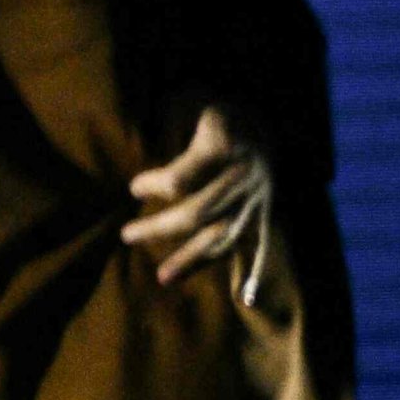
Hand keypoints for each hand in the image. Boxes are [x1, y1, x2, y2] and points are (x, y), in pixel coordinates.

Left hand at [125, 103, 271, 289]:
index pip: (182, 179)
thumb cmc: (223, 109)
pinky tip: (243, 298)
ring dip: (191, 259)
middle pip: (198, 214)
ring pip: (223, 237)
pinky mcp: (266, 214)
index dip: (155, 186)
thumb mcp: (198, 101)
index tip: (133, 188)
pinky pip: (259, 245)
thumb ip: (174, 112)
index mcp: (222, 150)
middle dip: (160, 228)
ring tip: (161, 278)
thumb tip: (144, 115)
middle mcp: (241, 179)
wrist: (273, 117)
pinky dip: (253, 273)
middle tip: (126, 235)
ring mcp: (256, 201)